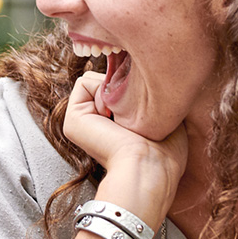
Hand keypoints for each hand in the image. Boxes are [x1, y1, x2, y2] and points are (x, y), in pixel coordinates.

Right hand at [64, 71, 187, 217]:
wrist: (148, 167)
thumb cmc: (165, 151)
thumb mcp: (164, 117)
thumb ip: (151, 95)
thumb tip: (136, 71)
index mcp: (112, 124)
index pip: (117, 85)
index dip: (133, 85)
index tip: (146, 104)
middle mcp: (94, 122)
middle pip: (105, 80)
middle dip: (123, 86)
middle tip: (135, 111)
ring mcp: (80, 120)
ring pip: (94, 78)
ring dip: (113, 90)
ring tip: (123, 116)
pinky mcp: (72, 119)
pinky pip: (84, 82)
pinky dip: (101, 90)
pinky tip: (112, 115)